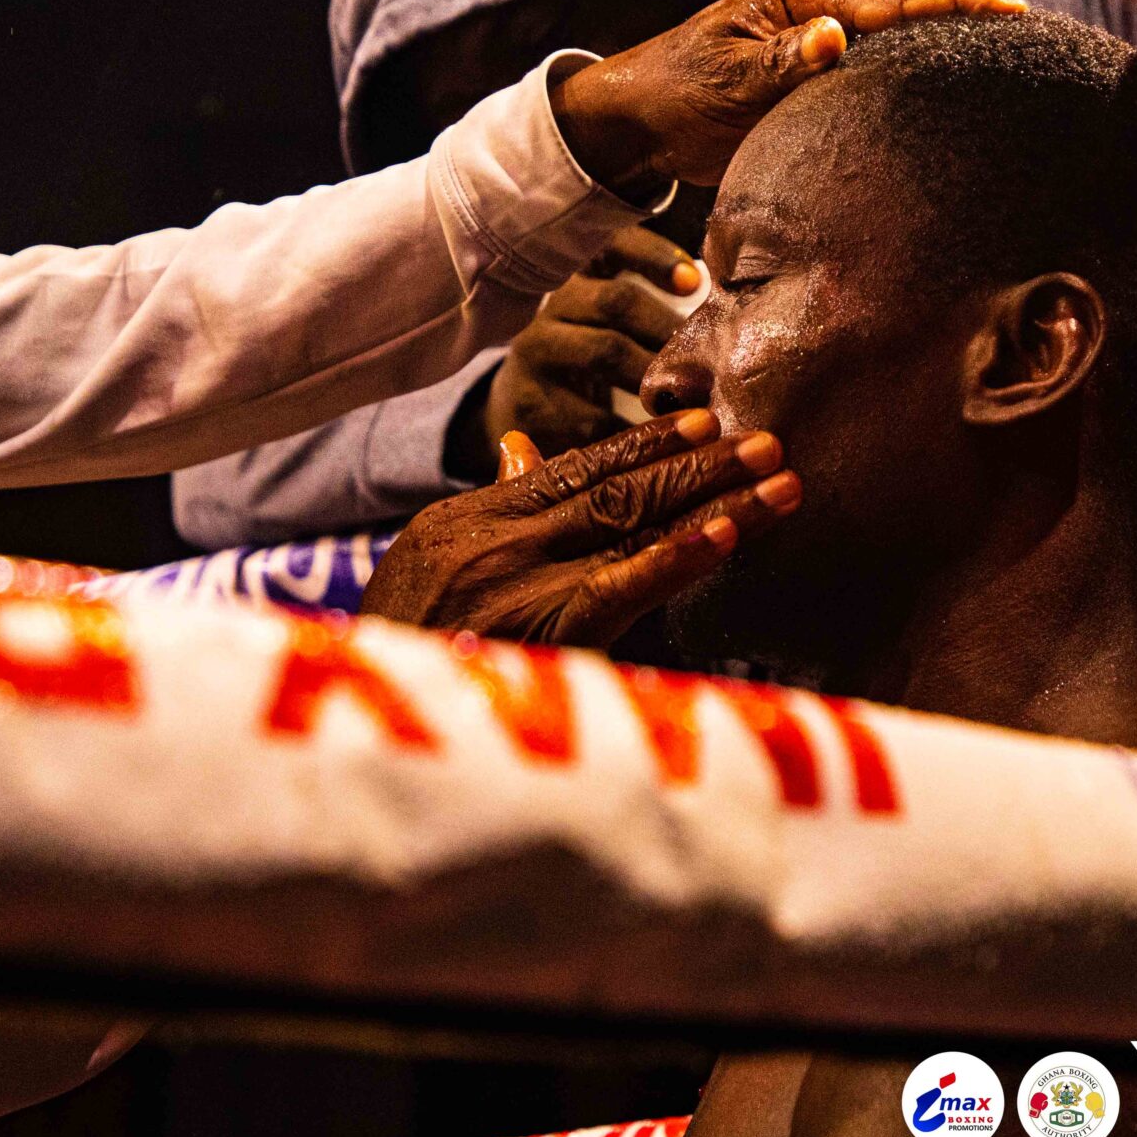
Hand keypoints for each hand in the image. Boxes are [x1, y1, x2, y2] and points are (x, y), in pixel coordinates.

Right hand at [362, 410, 801, 647]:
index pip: (576, 465)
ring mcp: (521, 580)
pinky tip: (729, 535)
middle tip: (764, 440)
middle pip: (617, 485)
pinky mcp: (542, 630)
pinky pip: (625, 584)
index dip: (646, 442)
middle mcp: (501, 537)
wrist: (358, 715)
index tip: (703, 421)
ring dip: (714, 498)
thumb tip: (522, 447)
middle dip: (698, 462)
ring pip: (633, 522)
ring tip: (777, 477)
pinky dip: (680, 556)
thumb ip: (489, 507)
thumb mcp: (427, 562)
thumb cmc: (398, 648)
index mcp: (473, 517)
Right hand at [451, 227, 703, 476]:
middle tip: (711, 357)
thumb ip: (657, 317)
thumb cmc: (593, 363)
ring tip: (694, 395)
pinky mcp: (528, 401)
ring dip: (658, 373)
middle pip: (616, 300)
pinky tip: (662, 442)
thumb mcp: (615, 329)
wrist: (526, 410)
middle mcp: (553, 305)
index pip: (613, 245)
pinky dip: (634, 428)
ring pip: (604, 350)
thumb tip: (727, 327)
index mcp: (582, 278)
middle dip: (670, 327)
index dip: (654, 256)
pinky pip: (591, 413)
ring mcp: (535, 352)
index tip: (694, 282)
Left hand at [549, 0, 1023, 196]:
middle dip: (971, 21)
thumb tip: (834, 40)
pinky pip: (882, 77)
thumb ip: (780, 63)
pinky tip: (959, 99)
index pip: (892, 4)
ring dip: (950, 53)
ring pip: (901, 47)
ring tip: (1019, 63)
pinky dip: (920, 82)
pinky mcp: (822, 81)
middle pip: (911, 17)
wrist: (642, 120)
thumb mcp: (725, 78)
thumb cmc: (675, 89)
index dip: (954, 6)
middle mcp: (822, 13)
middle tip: (1037, 35)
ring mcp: (825, 45)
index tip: (1009, 10)